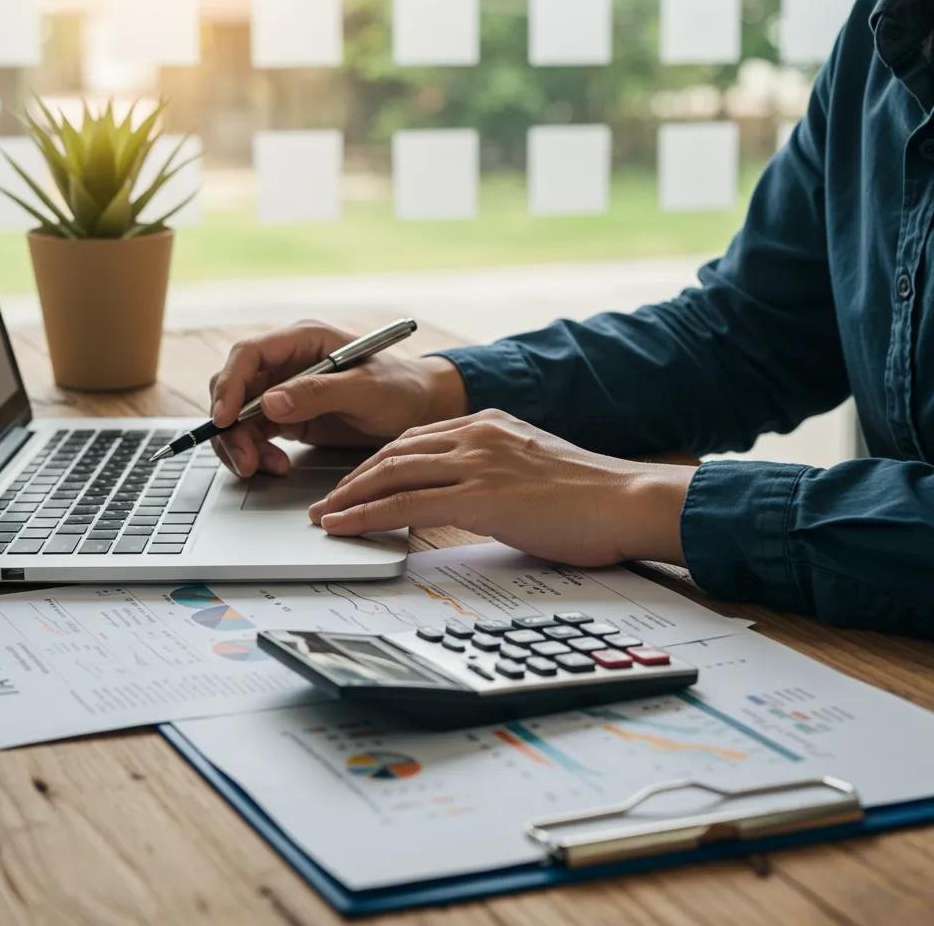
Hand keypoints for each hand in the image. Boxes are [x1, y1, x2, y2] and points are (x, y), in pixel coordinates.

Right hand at [208, 320, 467, 477]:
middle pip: (234, 387)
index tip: (225, 419)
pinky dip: (257, 452)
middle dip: (231, 425)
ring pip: (238, 415)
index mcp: (303, 339)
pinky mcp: (288, 417)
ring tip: (265, 467)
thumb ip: (318, 393)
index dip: (229, 385)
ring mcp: (284, 390)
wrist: (421, 410)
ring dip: (242, 443)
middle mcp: (287, 362)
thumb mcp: (366, 389)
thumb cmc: (401, 389)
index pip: (248, 354)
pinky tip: (275, 465)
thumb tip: (269, 402)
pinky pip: (255, 433)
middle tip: (246, 460)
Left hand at [309, 409, 695, 566]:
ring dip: (348, 498)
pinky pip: (406, 504)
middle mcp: (477, 434)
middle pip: (393, 452)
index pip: (415, 439)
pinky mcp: (481, 496)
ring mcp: (477, 462)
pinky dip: (366, 516)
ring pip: (391, 474)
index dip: (377, 463)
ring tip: (323, 517)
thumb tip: (468, 496)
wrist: (629, 500)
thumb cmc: (590, 494)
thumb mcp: (532, 466)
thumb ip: (495, 470)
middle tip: (325, 502)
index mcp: (489, 424)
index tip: (354, 482)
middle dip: (352, 479)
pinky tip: (344, 528)